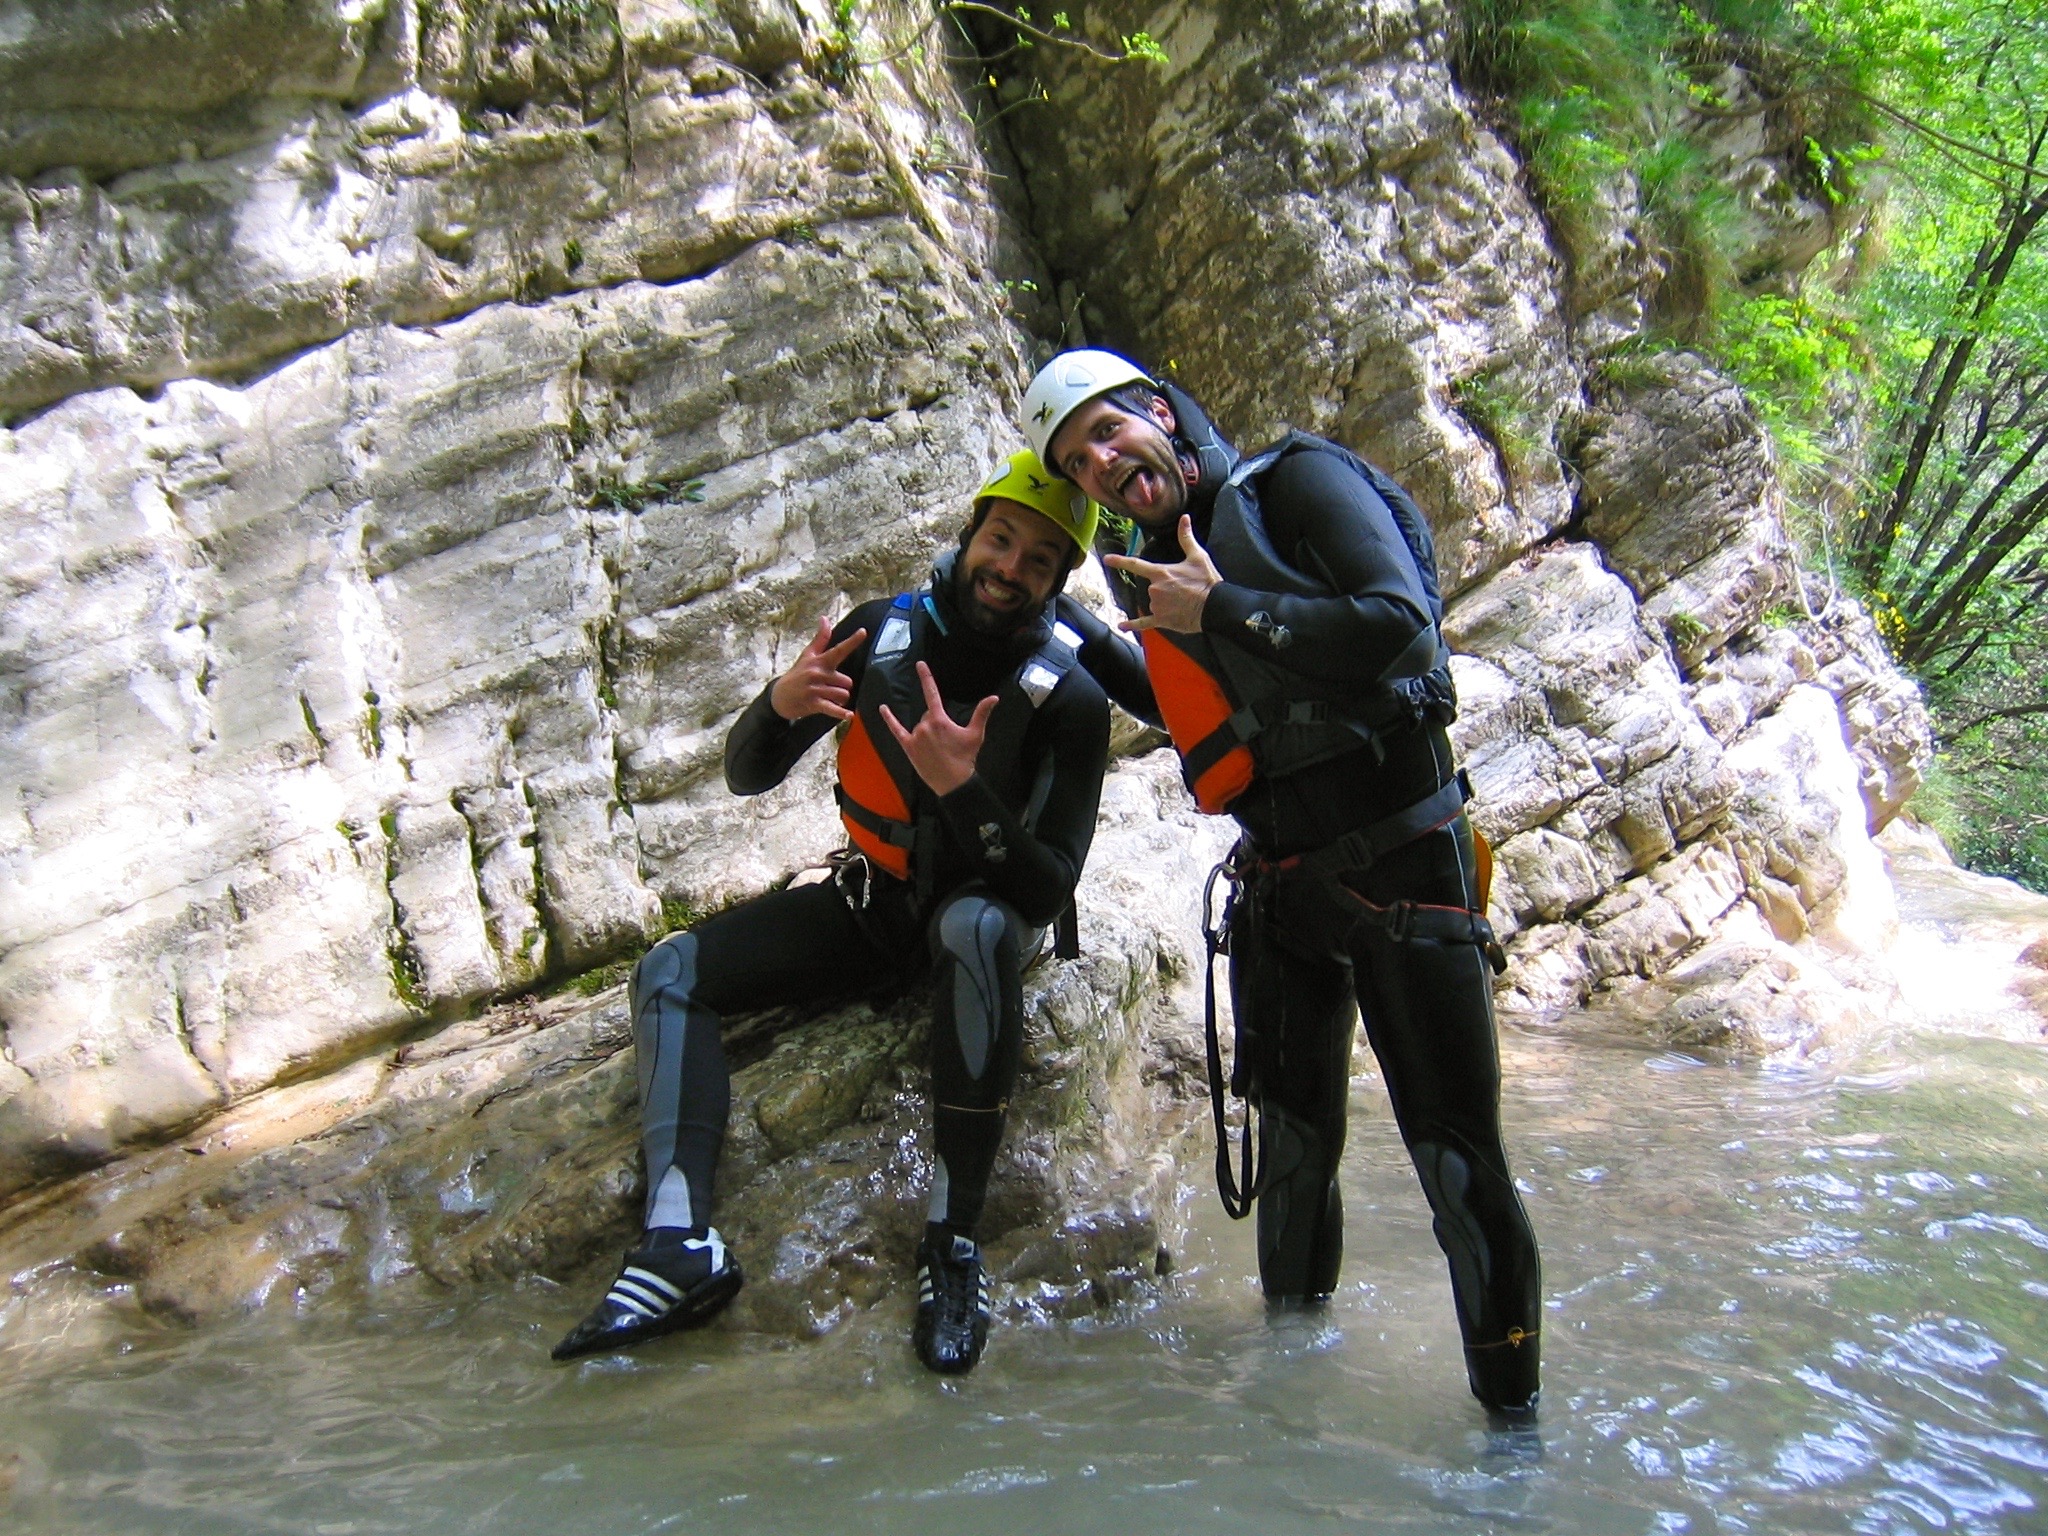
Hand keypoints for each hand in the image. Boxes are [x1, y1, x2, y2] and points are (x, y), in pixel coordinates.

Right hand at [769, 616, 867, 721]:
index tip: (864, 632)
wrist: (779, 696)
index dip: (852, 641)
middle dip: (843, 687)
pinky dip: (840, 713)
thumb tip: (825, 618)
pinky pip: (831, 707)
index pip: (839, 649)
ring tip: (829, 698)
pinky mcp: (813, 703)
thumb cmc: (797, 674)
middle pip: (847, 681)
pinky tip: (848, 715)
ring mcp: (815, 688)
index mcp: (819, 661)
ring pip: (842, 695)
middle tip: (831, 688)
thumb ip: (820, 639)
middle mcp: (818, 673)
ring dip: (840, 699)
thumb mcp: (807, 656)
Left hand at [879, 661, 994, 796]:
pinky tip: (882, 708)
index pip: (932, 693)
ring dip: (926, 733)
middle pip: (927, 716)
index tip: (920, 664)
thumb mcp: (976, 734)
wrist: (953, 782)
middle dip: (937, 724)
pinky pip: (896, 731)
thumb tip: (994, 698)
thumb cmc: (965, 758)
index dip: (926, 677)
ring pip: (918, 726)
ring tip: (938, 749)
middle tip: (947, 742)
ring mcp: (915, 736)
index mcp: (940, 719)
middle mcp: (924, 725)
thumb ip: (982, 713)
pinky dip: (889, 719)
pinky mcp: (908, 747)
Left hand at [1101, 516, 1220, 633]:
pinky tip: (1122, 625)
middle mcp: (1154, 589)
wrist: (1215, 607)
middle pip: (1151, 586)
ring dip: (1164, 602)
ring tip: (1183, 602)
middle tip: (1185, 589)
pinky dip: (1133, 625)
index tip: (1107, 559)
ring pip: (1153, 602)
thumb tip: (1184, 518)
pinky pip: (1144, 623)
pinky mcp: (1161, 620)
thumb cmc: (1206, 581)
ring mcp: (1157, 606)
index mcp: (1161, 573)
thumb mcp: (1197, 556)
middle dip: (1165, 587)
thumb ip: (1186, 538)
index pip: (1136, 564)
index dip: (1120, 561)